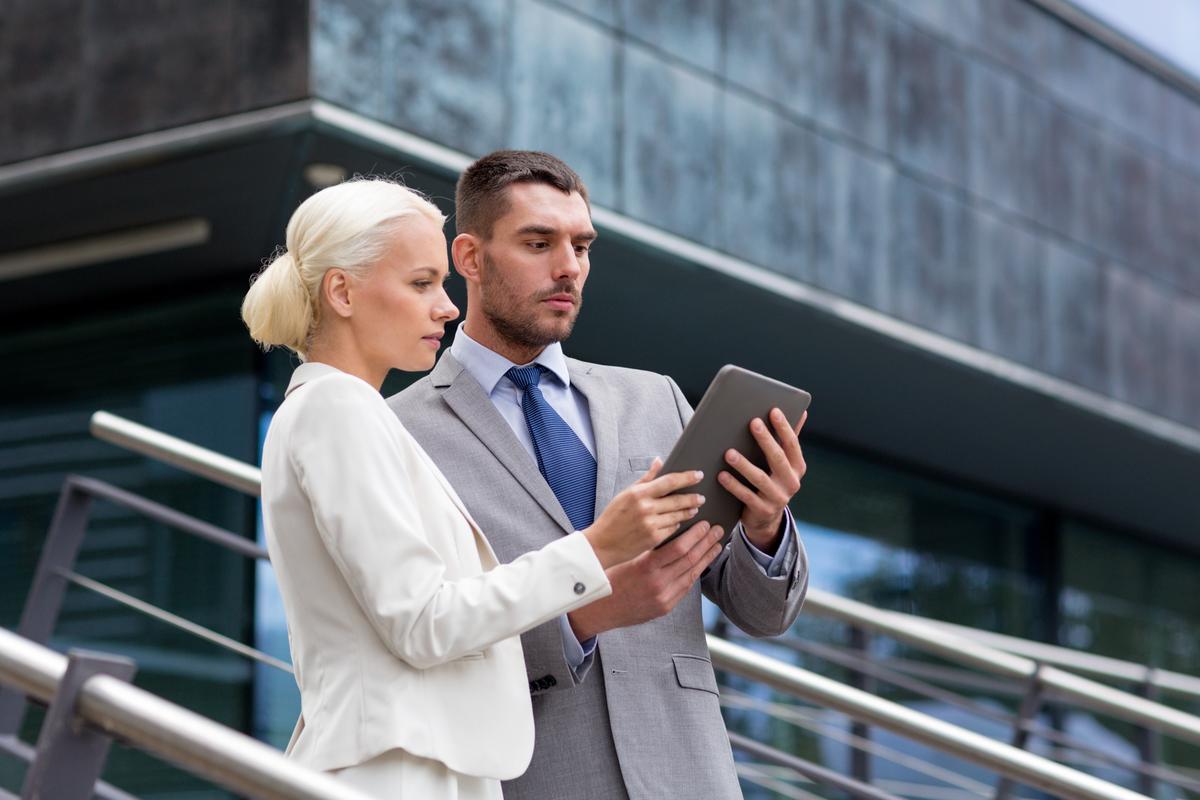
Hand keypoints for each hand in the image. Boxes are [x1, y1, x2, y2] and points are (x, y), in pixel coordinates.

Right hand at [569, 521, 724, 640]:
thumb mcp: (626, 558)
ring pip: (691, 574)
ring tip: (717, 545)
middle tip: (718, 530)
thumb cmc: (609, 578)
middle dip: (706, 543)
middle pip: (690, 560)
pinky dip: (696, 573)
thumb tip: (669, 530)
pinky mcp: (664, 607)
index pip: (678, 548)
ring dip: (706, 558)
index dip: (695, 535)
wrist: (599, 610)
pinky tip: (702, 563)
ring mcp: (663, 598)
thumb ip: (648, 548)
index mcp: (645, 567)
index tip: (705, 524)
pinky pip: (685, 587)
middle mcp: (657, 584)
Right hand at [583, 459, 704, 568]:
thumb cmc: (613, 517)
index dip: (687, 477)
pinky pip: (673, 528)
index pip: (669, 481)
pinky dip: (677, 524)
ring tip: (694, 508)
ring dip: (689, 511)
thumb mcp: (626, 493)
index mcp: (638, 493)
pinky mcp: (654, 538)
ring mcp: (651, 524)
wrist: (603, 543)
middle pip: (678, 499)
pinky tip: (679, 521)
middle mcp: (646, 508)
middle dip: (693, 498)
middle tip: (701, 497)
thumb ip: (646, 478)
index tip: (698, 475)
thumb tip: (659, 461)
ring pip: (678, 515)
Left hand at [718, 408, 807, 552]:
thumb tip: (803, 412)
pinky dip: (733, 485)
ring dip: (743, 464)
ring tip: (729, 452)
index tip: (773, 411)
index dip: (784, 428)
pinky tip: (722, 475)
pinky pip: (746, 496)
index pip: (792, 444)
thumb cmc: (772, 481)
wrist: (766, 519)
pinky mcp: (762, 510)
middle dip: (765, 439)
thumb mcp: (784, 463)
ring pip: (759, 478)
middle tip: (752, 422)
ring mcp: (778, 498)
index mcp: (798, 467)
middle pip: (777, 458)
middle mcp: (791, 483)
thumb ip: (789, 440)